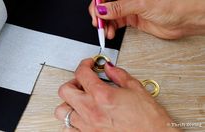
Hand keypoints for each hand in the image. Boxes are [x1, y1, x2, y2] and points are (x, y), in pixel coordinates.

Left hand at [55, 58, 180, 131]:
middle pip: (65, 90)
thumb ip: (119, 75)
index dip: (84, 64)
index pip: (82, 73)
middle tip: (83, 81)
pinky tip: (81, 116)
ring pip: (62, 111)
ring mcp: (88, 126)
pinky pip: (68, 129)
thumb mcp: (136, 89)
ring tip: (79, 99)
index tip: (89, 65)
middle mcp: (91, 111)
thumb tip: (109, 68)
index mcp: (102, 96)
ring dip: (68, 102)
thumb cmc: (148, 118)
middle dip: (73, 82)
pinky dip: (71, 120)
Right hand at [89, 0, 204, 38]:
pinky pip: (116, 23)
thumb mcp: (141, 4)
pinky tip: (110, 33)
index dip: (98, 3)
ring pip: (109, 15)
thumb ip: (119, 7)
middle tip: (98, 24)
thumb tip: (102, 9)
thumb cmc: (173, 5)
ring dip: (105, 24)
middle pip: (105, 4)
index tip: (96, 12)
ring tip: (106, 32)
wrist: (186, 19)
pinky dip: (111, 29)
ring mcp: (129, 8)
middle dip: (99, 14)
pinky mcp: (132, 18)